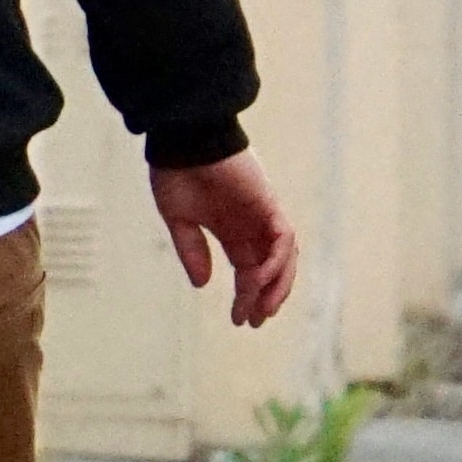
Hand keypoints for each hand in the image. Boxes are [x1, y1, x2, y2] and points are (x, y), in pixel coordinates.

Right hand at [149, 151, 297, 328]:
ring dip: (277, 285)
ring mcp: (263, 215)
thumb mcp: (178, 218)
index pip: (247, 270)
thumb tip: (202, 285)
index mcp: (231, 229)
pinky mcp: (269, 204)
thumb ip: (192, 250)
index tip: (238, 321)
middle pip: (270, 269)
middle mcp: (251, 226)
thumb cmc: (176, 172)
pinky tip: (257, 278)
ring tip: (263, 308)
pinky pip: (283, 240)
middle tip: (255, 321)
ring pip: (284, 258)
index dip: (245, 296)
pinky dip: (276, 262)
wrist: (184, 140)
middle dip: (265, 297)